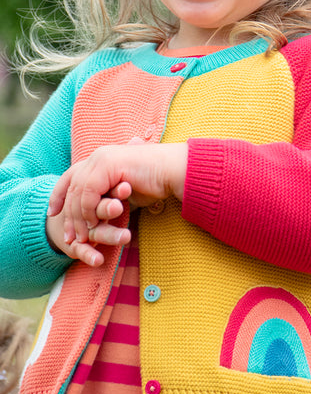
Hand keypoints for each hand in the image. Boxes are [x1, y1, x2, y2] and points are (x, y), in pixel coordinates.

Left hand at [47, 142, 187, 260]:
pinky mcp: (109, 166)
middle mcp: (98, 156)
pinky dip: (89, 211)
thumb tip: (100, 213)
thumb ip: (110, 197)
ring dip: (78, 218)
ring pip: (79, 192)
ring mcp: (102, 158)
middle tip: (68, 237)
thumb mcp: (125, 191)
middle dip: (68, 214)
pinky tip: (94, 225)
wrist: (174, 171)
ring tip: (81, 237)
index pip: (70, 176)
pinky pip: (90, 193)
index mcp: (100, 158)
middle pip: (72, 187)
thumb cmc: (156, 182)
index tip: (53, 214)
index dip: (58, 195)